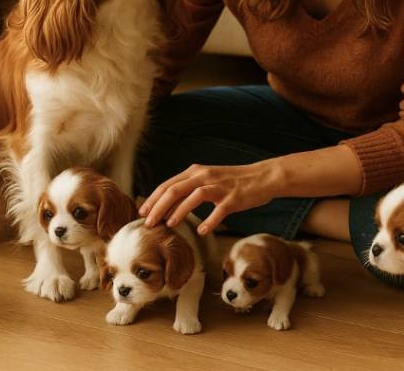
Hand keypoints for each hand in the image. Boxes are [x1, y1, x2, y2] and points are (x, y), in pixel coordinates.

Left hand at [139, 161, 283, 234]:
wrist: (262, 177)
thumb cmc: (232, 182)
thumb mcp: (207, 181)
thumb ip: (188, 190)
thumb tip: (167, 207)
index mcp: (196, 172)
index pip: (167, 184)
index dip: (153, 199)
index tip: (142, 213)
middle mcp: (204, 176)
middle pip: (175, 189)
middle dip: (158, 207)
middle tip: (148, 223)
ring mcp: (219, 187)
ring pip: (194, 196)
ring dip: (179, 211)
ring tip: (169, 224)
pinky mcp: (233, 198)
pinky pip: (219, 210)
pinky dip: (209, 221)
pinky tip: (201, 231)